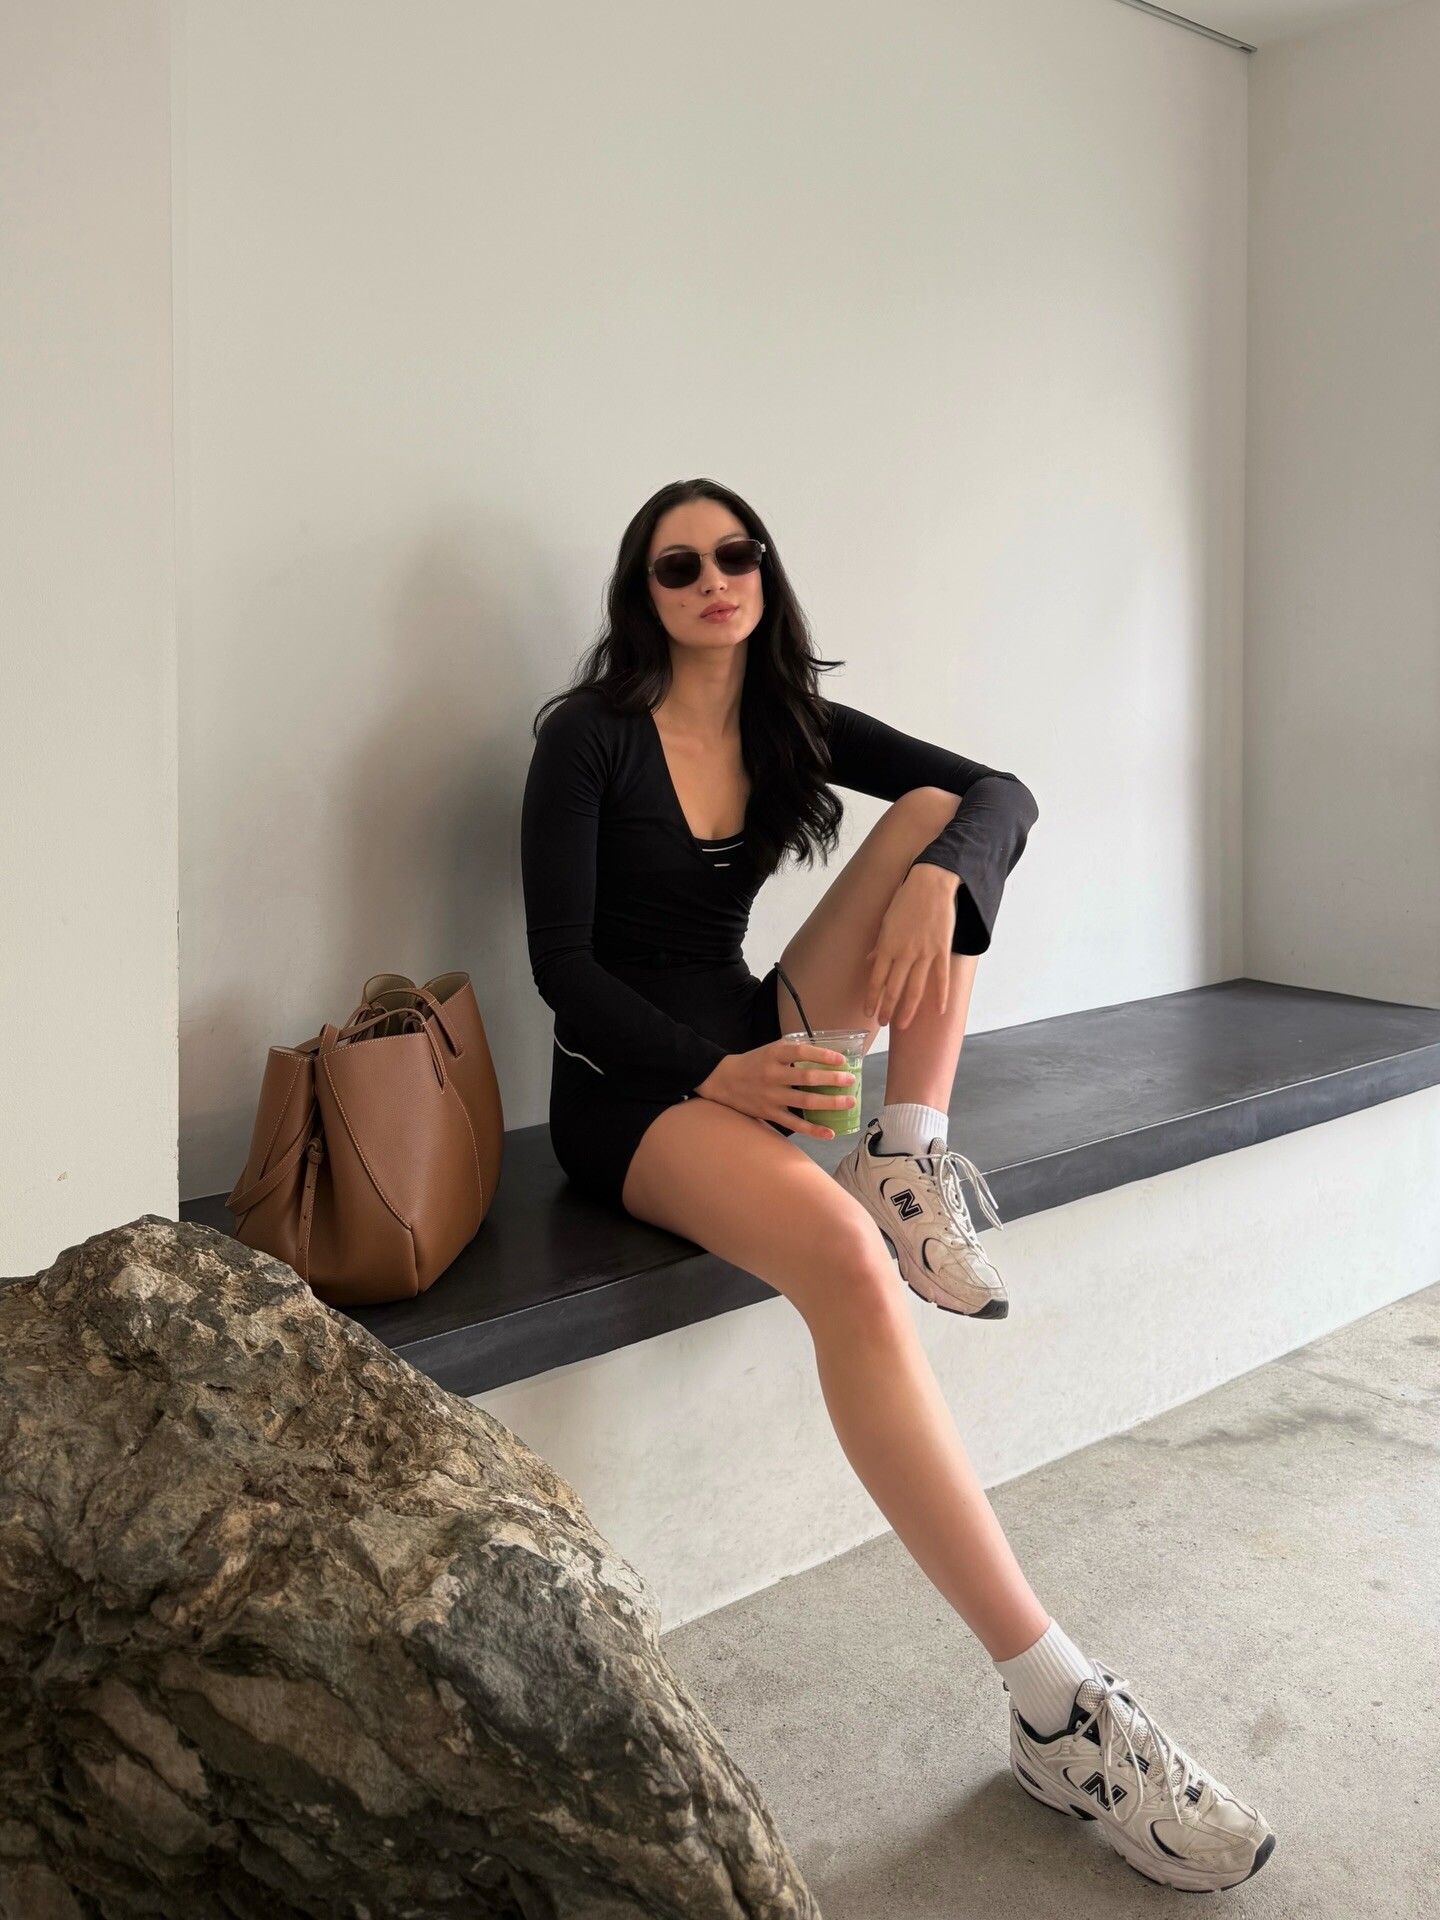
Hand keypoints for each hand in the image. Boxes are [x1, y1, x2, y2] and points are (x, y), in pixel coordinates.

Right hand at [693, 1040, 857, 1139]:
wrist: (723, 1080)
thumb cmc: (754, 1063)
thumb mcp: (770, 1050)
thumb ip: (794, 1051)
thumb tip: (826, 1054)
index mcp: (774, 1055)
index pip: (801, 1052)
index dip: (823, 1055)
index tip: (842, 1060)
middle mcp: (772, 1075)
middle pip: (806, 1078)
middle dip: (832, 1079)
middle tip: (850, 1080)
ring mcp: (771, 1096)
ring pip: (805, 1101)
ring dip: (830, 1102)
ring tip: (849, 1102)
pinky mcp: (769, 1113)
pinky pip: (794, 1123)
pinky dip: (813, 1129)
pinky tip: (830, 1132)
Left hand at [864, 863, 958, 1027]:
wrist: (931, 884)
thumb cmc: (906, 900)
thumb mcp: (887, 921)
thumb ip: (880, 945)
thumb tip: (872, 962)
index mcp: (888, 946)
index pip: (877, 979)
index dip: (872, 998)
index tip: (869, 1012)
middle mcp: (904, 953)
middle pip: (894, 989)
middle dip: (887, 1009)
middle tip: (883, 1024)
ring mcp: (924, 953)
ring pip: (915, 988)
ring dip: (907, 1010)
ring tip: (902, 1025)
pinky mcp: (941, 950)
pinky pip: (941, 978)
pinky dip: (940, 996)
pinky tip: (937, 1011)